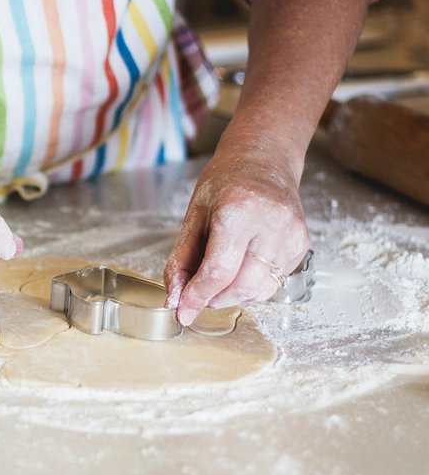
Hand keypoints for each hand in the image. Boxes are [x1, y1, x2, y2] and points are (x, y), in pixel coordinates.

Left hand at [164, 152, 310, 325]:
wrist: (264, 162)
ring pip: (259, 290)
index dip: (197, 297)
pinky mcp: (301, 245)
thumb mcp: (193, 217)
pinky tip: (243, 263)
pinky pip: (274, 282)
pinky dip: (252, 284)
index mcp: (239, 212)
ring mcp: (292, 235)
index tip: (182, 312)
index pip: (219, 271)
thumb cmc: (225, 185)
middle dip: (214, 297)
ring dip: (233, 293)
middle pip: (241, 286)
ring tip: (222, 272)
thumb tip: (174, 300)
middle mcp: (272, 224)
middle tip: (199, 289)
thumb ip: (181, 261)